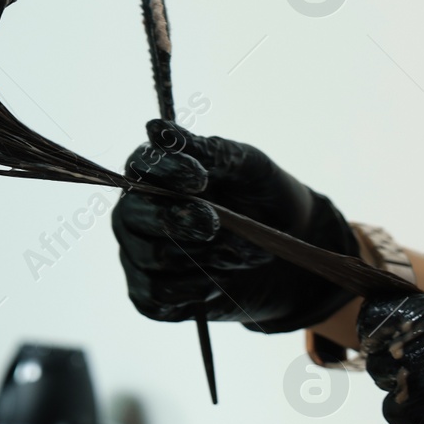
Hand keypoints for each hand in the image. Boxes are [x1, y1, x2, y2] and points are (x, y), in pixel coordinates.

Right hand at [112, 119, 359, 332]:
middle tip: (215, 224)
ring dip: (205, 256)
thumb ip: (205, 150)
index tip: (201, 179)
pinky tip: (218, 279)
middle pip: (134, 216)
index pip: (139, 167)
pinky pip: (159, 295)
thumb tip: (155, 129)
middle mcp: (135, 212)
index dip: (166, 173)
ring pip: (154, 257)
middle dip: (181, 220)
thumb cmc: (261, 198)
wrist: (288, 254)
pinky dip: (196, 289)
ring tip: (238, 252)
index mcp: (152, 173)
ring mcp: (137, 254)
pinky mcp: (148, 294)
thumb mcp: (245, 166)